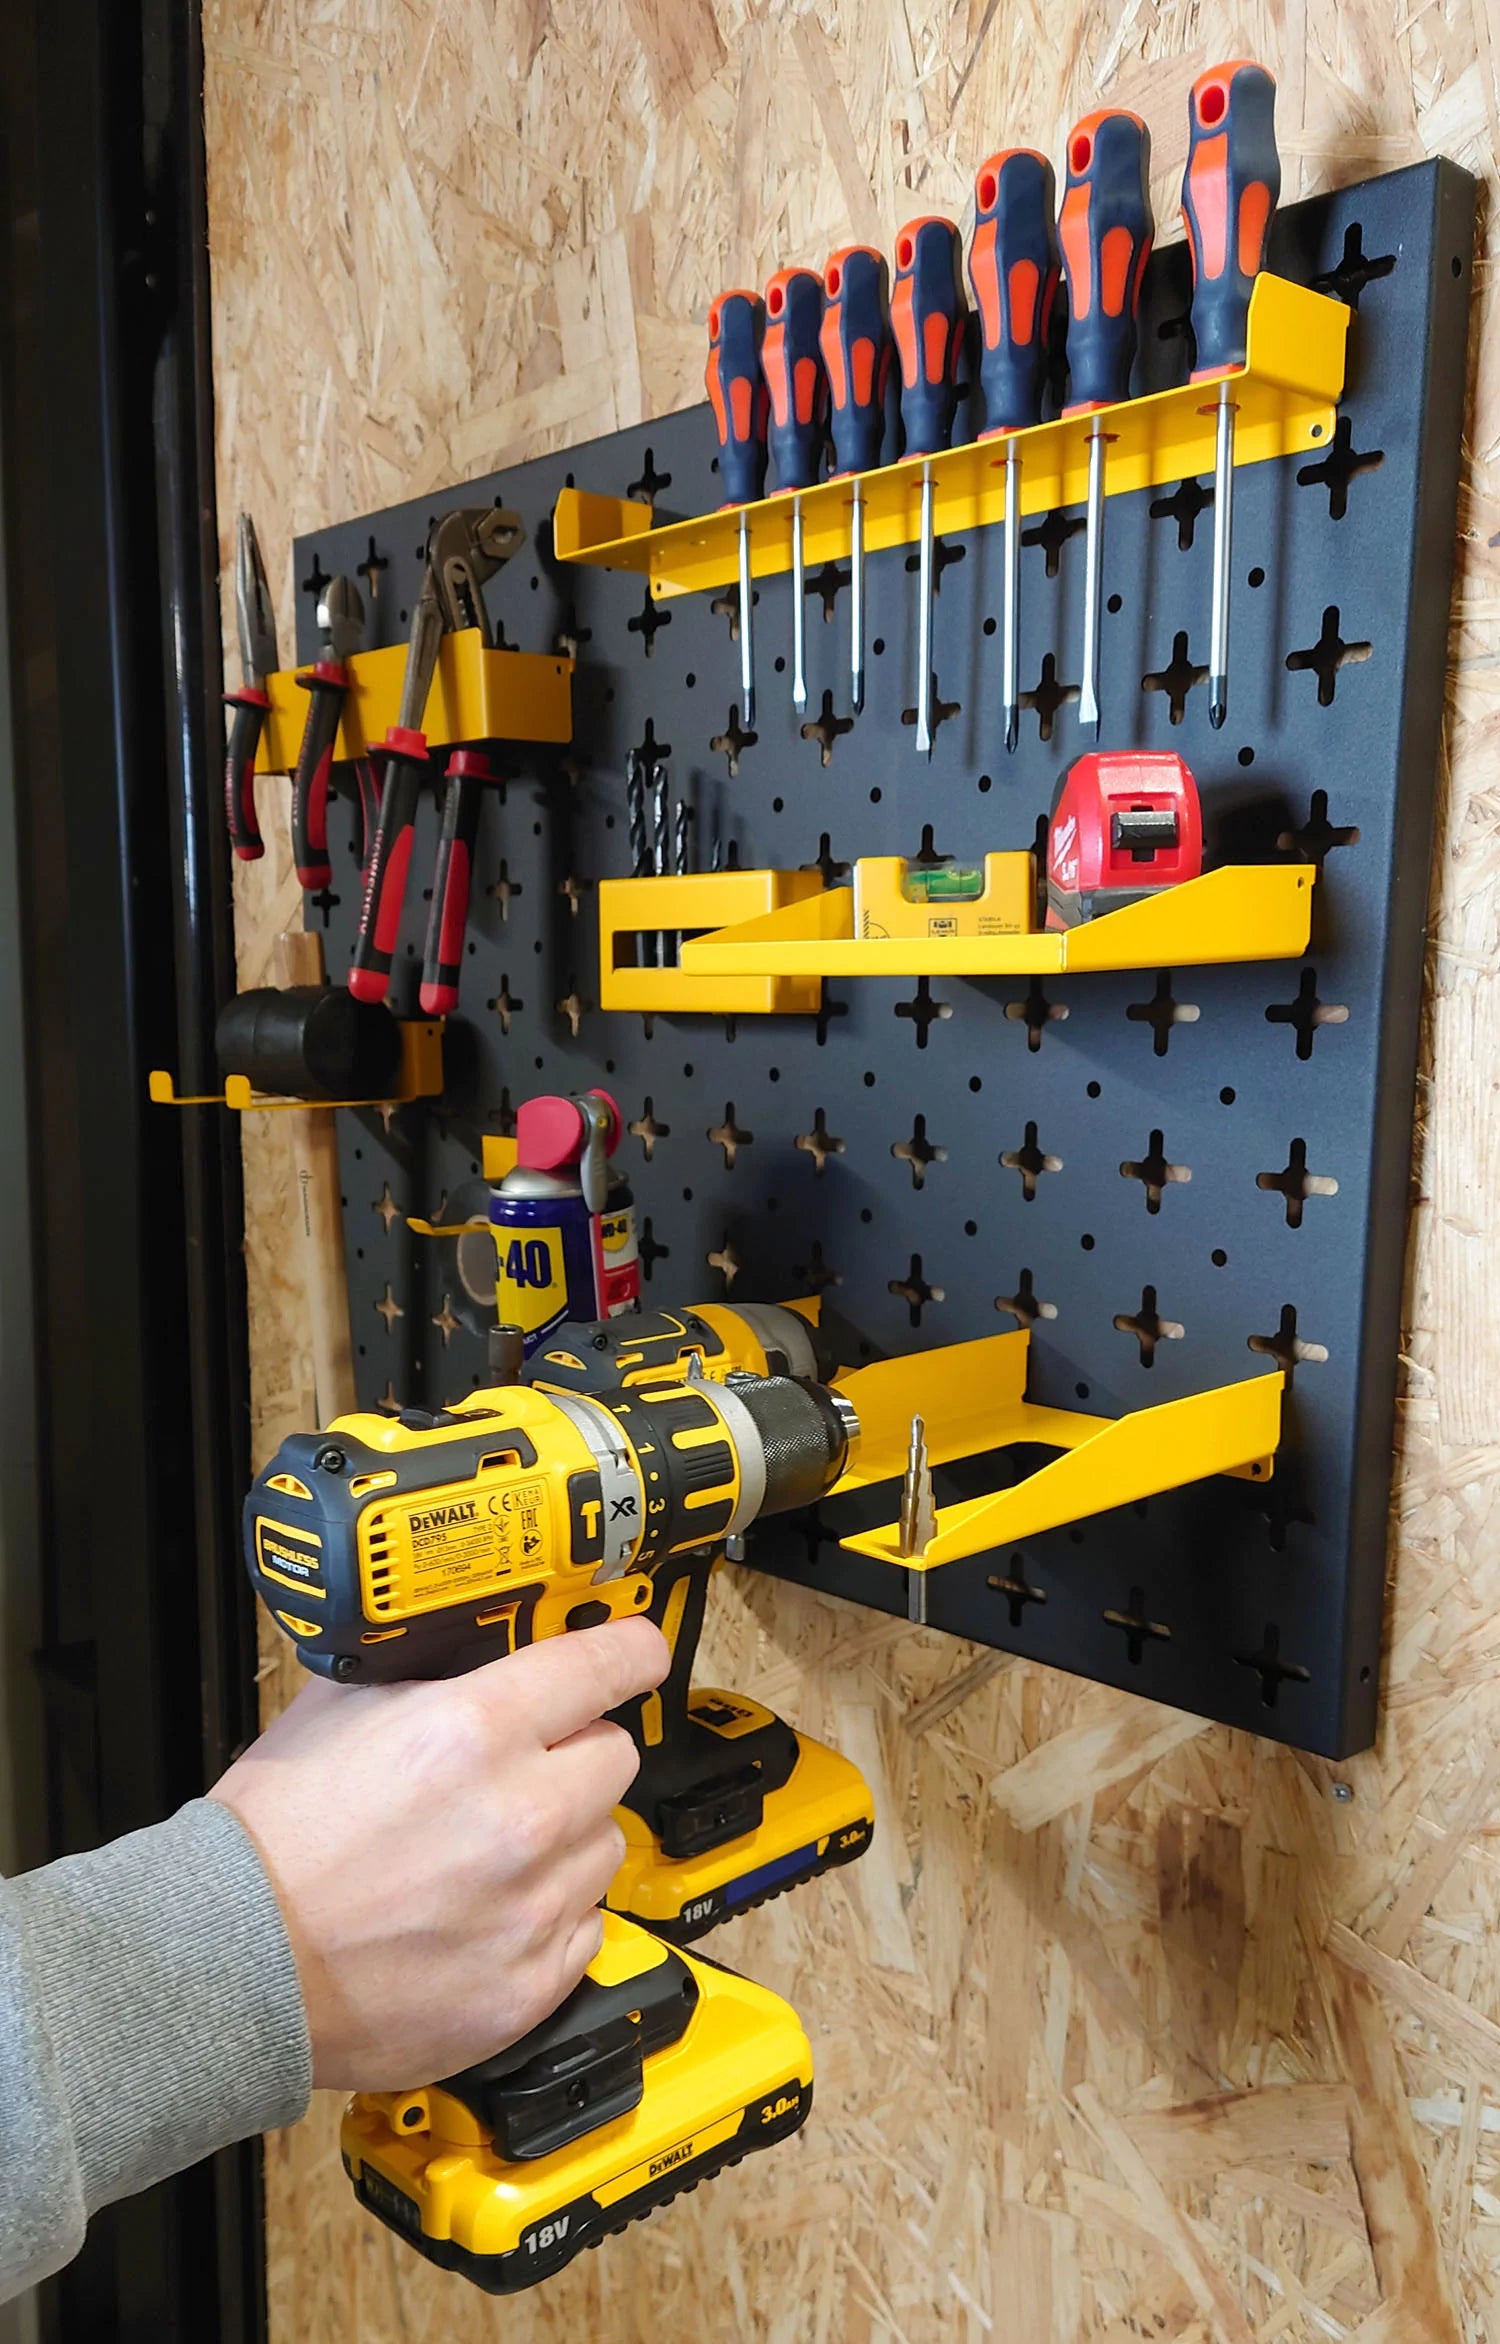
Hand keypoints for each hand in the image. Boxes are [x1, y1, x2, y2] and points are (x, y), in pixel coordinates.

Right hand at [210, 1616, 667, 2090]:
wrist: (230, 1966)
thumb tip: (489, 1650)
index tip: (634, 1655)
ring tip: (489, 1853)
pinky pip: (586, 1927)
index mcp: (475, 1729)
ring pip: (605, 1844)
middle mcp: (520, 1815)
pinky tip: (488, 1912)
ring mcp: (530, 1906)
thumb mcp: (341, 1707)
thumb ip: (431, 1672)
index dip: (630, 1652)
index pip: (610, 1665)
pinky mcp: (528, 1984)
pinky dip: (549, 1916)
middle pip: (616, 1756)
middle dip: (575, 1754)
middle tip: (524, 1770)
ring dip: (564, 1839)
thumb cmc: (273, 1841)